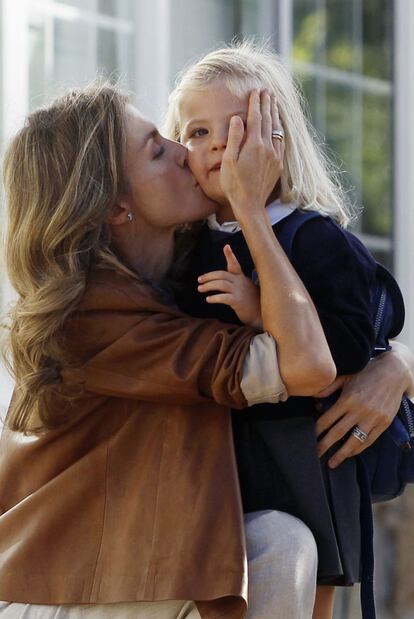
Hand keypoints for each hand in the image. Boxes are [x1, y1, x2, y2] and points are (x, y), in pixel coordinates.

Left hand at [197, 245, 261, 328]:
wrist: (260, 315)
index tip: (226, 247)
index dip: (230, 255)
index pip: (235, 265)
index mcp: (241, 278)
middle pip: (222, 275)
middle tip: (199, 280)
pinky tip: (208, 299)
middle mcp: (240, 282)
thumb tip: (220, 282)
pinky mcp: (238, 301)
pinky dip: (215, 298)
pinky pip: (224, 297)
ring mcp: (239, 291)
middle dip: (209, 276)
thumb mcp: (245, 288)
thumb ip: (234, 283)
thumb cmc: (251, 302)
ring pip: (221, 284)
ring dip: (209, 286)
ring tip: (200, 288)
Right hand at [220, 90, 283, 217]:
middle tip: (267, 91)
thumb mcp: (229, 160)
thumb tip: (238, 118)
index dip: (256, 103)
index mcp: (254, 145)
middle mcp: (268, 148)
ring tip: (274, 102)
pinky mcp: (278, 164)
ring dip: (275, 114)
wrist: (250, 204)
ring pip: (277, 129)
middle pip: (269, 120)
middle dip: (267, 104)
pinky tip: (278, 126)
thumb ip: (235, 138)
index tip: (255, 91)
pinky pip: (281, 141)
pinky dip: (279, 129)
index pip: (256, 118)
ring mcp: (275, 156)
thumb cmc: (234, 184)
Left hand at [315, 351, 408, 467]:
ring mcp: (373, 418)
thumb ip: (329, 387)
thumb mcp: (346, 376)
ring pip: (354, 441)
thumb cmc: (367, 373)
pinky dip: (358, 448)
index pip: (328, 419)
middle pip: (338, 433)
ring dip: (342, 454)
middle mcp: (360, 410)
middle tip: (315, 454)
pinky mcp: (384, 423)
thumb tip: (313, 396)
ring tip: (332, 462)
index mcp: (348, 399)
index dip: (317, 430)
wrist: (394, 372)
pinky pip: (369, 440)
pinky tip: (349, 453)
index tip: (310, 437)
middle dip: (324, 445)